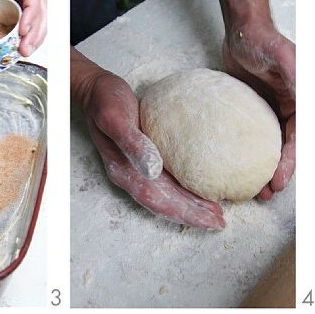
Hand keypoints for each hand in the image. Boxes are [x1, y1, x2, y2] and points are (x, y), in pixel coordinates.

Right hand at [71, 50, 223, 229]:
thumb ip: (133, 144)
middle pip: (164, 204)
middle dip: (192, 215)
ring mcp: (135, 171)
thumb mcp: (117, 119)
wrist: (95, 91)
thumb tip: (153, 170)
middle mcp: (131, 176)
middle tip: (220, 222)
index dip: (184, 212)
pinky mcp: (141, 161)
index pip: (159, 200)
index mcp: (125, 172)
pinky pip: (165, 183)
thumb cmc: (105, 101)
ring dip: (189, 207)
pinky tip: (196, 190)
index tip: (210, 219)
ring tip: (213, 212)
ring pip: (166, 197)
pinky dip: (182, 191)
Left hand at [223, 23, 294, 198]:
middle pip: (287, 148)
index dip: (290, 162)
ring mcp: (270, 113)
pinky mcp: (252, 114)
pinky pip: (252, 140)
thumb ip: (295, 79)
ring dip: (264, 170)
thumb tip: (302, 99)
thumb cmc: (264, 41)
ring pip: (270, 148)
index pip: (298, 138)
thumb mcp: (283, 58)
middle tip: (266, 194)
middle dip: (279, 173)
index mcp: (301, 101)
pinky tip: (236, 171)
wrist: (242, 33)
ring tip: (254, 192)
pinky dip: (247, 157)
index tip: (278, 181)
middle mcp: (289, 109)